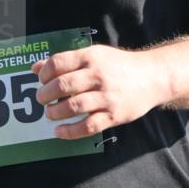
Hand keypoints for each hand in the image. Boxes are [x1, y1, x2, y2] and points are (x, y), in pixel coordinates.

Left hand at [32, 44, 168, 138]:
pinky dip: (70, 131)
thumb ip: (65, 61)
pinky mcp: (114, 115)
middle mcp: (98, 75)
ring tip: (50, 114)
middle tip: (42, 100)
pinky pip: (88, 126)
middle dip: (45, 95)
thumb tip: (35, 68)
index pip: (57, 63)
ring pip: (73, 107)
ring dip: (55, 113)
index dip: (44, 74)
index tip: (41, 81)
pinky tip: (60, 131)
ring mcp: (107, 97)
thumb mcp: (94, 55)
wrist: (153, 77)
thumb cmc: (119, 66)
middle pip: (62, 85)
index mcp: (91, 57)